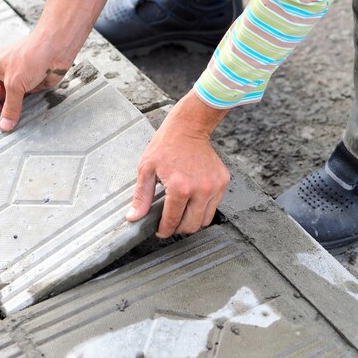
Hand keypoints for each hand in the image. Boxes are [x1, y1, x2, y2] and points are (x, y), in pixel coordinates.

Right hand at [0, 36, 68, 130]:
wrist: (56, 49)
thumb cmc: (32, 55)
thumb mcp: (15, 84)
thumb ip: (10, 107)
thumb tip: (4, 125)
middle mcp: (3, 75)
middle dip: (0, 116)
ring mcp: (19, 80)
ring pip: (13, 103)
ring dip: (14, 115)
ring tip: (11, 132)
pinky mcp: (33, 85)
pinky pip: (27, 102)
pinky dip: (26, 111)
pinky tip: (25, 123)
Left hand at [126, 92, 230, 236]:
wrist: (189, 127)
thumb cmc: (166, 144)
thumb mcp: (147, 169)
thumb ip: (141, 196)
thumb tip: (134, 217)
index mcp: (180, 188)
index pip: (172, 221)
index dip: (164, 230)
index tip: (160, 231)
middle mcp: (200, 190)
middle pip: (191, 226)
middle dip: (178, 228)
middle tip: (170, 223)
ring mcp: (214, 187)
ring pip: (205, 220)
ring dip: (192, 220)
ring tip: (182, 212)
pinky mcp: (223, 182)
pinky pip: (214, 206)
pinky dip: (203, 208)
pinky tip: (193, 199)